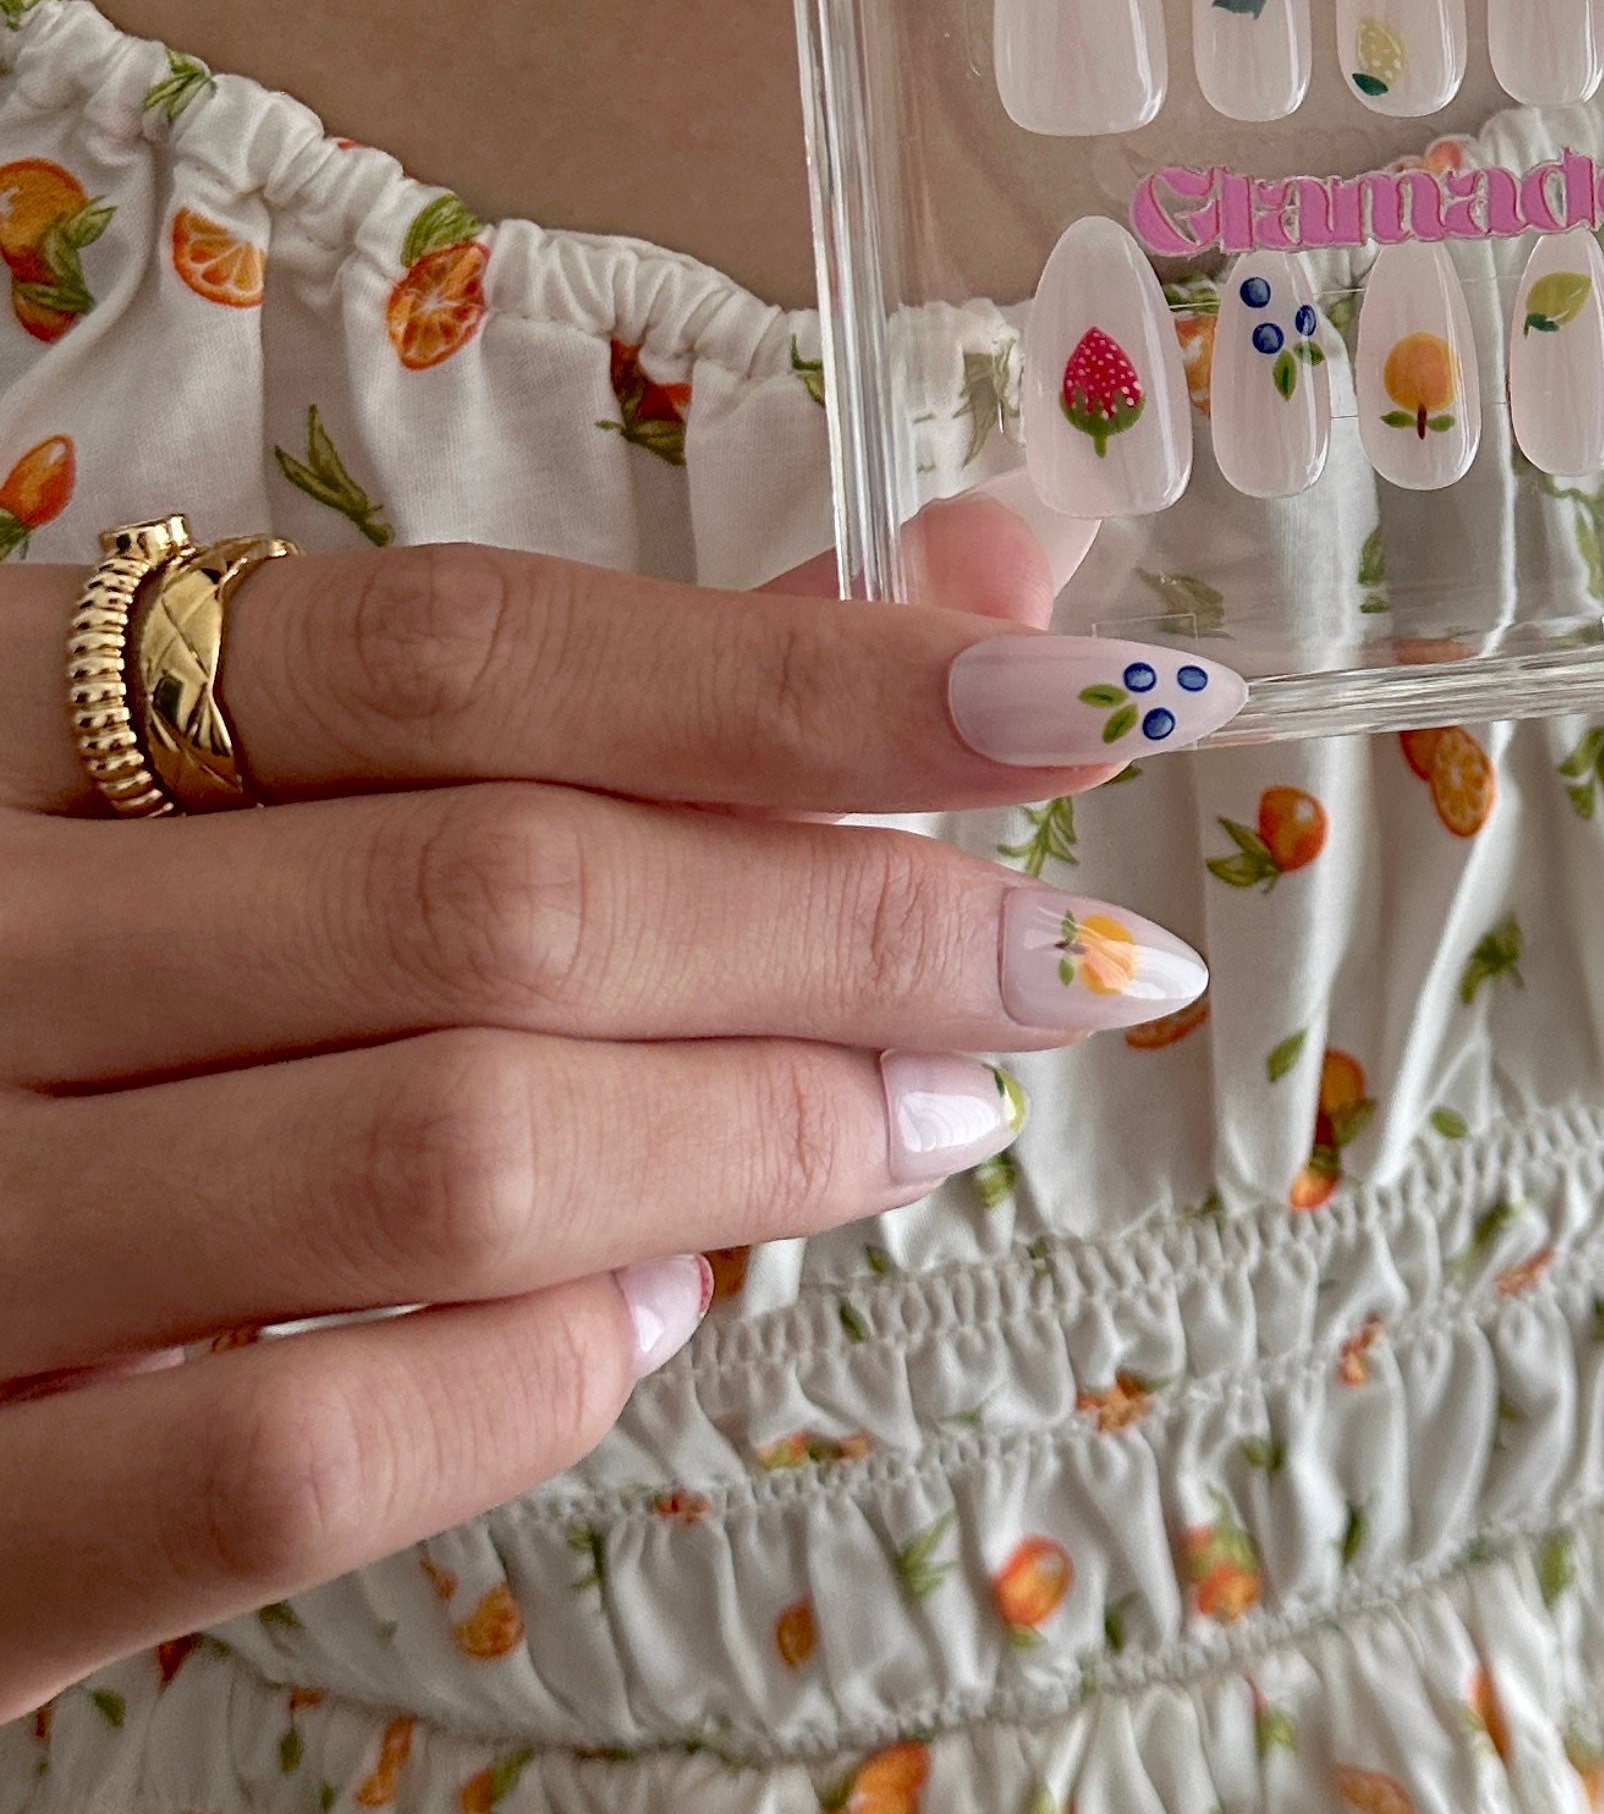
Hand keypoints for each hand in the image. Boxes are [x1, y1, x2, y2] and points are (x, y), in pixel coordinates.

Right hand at [0, 497, 1226, 1709]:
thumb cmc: (50, 967)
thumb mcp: (223, 778)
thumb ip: (589, 683)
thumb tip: (983, 577)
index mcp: (17, 704)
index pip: (475, 652)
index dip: (809, 676)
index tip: (1075, 697)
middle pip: (506, 894)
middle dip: (851, 926)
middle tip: (1060, 963)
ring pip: (454, 1154)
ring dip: (762, 1136)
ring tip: (917, 1117)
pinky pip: (302, 1449)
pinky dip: (546, 1368)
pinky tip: (659, 1302)